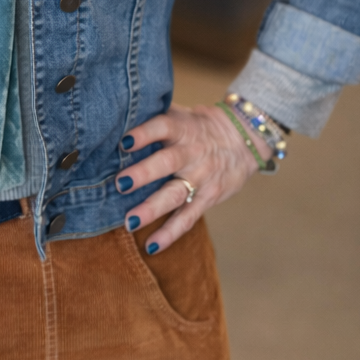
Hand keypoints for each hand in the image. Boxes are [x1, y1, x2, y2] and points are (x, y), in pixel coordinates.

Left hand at [114, 103, 270, 254]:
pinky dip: (170, 233)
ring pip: (176, 194)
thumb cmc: (200, 126)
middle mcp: (191, 153)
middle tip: (120, 184)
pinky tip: (151, 246)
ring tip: (130, 222)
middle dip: (144, 173)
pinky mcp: (208, 197)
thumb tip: (115, 115)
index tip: (124, 142)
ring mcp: (201, 177)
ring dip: (152, 209)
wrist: (244, 138)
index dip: (144, 133)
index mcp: (183, 128)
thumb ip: (154, 114)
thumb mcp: (182, 113)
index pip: (162, 127)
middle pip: (167, 163)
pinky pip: (188, 217)